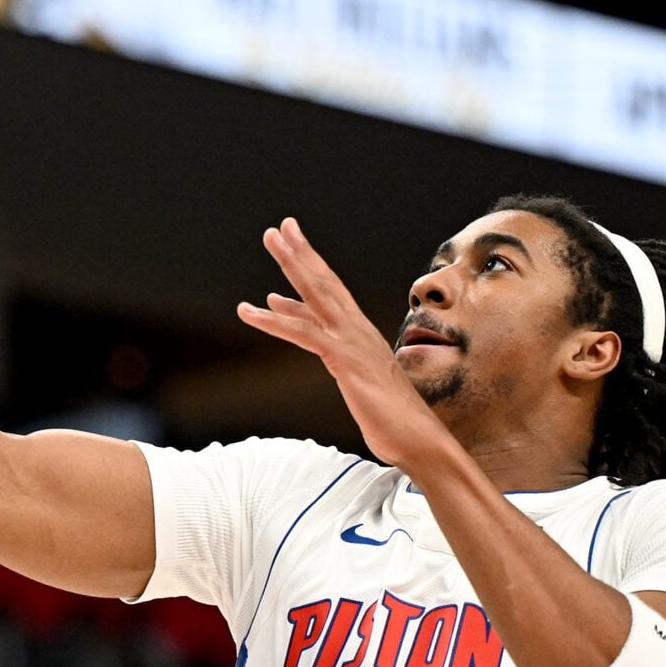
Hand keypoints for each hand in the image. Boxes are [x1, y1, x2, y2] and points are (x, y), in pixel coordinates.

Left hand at [239, 218, 455, 473]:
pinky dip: (273, 320)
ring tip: (271, 238)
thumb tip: (322, 346)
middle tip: (279, 227)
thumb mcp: (357, 381)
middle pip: (324, 281)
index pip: (332, 292)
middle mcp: (358, 330)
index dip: (311, 267)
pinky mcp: (343, 359)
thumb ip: (339, 359)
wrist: (417, 439)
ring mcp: (352, 341)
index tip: (293, 247)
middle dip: (301, 252)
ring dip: (291, 264)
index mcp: (360, 334)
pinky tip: (248, 311)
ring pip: (316, 294)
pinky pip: (303, 333)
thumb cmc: (390, 418)